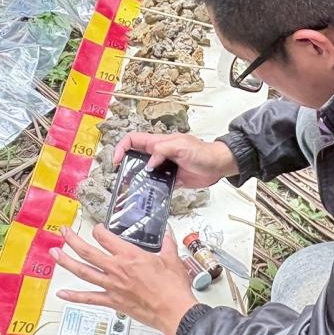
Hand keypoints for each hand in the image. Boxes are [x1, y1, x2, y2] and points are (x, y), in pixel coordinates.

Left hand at [54, 226, 197, 334]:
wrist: (174, 311)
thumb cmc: (172, 287)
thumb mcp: (172, 259)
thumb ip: (167, 244)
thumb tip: (168, 236)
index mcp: (130, 256)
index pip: (106, 237)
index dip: (98, 230)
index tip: (97, 229)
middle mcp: (117, 269)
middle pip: (88, 251)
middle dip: (73, 240)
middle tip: (63, 232)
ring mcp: (112, 286)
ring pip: (84, 271)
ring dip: (67, 262)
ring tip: (55, 254)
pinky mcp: (113, 301)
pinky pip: (89, 298)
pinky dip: (74, 296)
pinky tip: (62, 293)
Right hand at [113, 132, 236, 189]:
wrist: (217, 166)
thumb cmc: (202, 152)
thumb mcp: (182, 146)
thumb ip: (164, 150)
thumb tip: (149, 163)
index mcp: (158, 142)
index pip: (133, 139)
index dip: (121, 147)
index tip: (116, 160)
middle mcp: (158, 154)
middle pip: (134, 156)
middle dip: (124, 164)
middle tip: (120, 176)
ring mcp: (163, 167)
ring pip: (143, 172)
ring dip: (136, 179)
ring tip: (130, 188)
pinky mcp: (169, 180)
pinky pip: (155, 184)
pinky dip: (149, 189)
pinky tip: (147, 195)